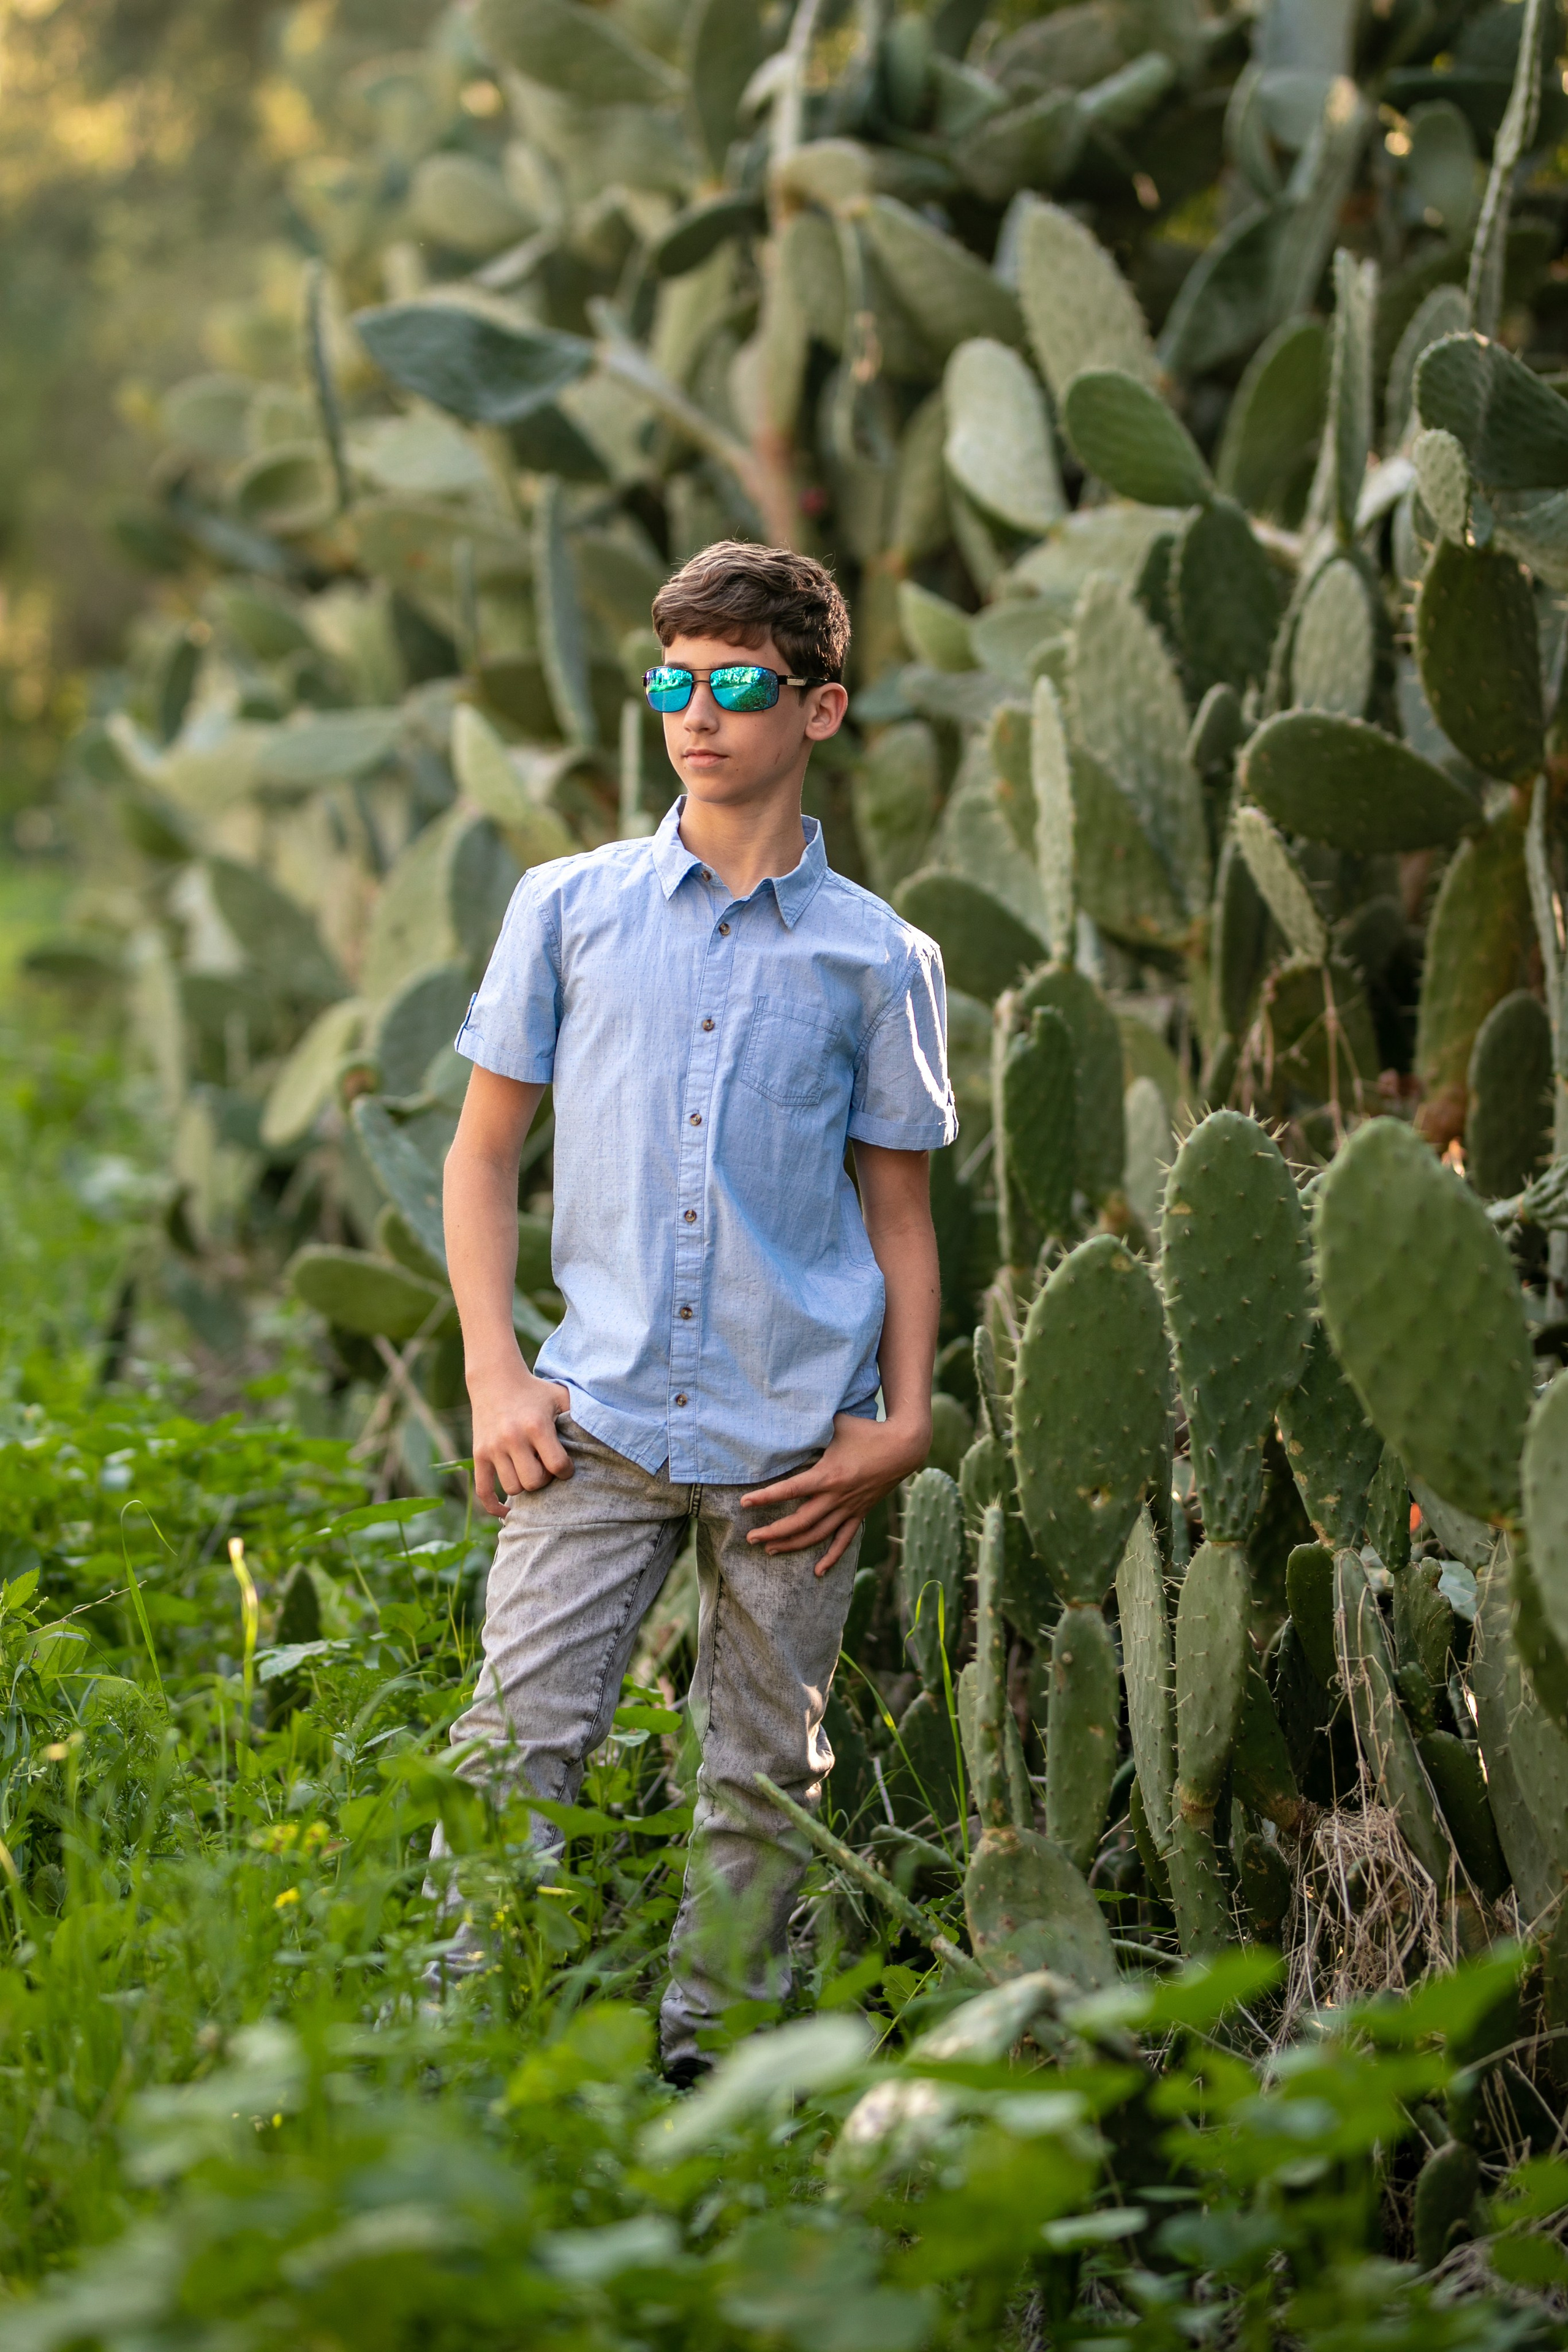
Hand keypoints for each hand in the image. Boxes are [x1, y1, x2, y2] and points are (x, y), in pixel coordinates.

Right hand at [467, 1359, 571, 1515]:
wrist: (495, 1379)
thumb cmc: (536, 1391)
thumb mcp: (561, 1396)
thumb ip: (580, 1415)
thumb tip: (606, 1436)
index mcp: (537, 1426)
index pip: (557, 1466)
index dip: (566, 1471)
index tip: (566, 1466)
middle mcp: (513, 1438)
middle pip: (534, 1482)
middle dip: (545, 1480)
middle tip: (546, 1468)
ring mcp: (493, 1448)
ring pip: (512, 1488)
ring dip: (525, 1486)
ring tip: (530, 1471)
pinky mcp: (478, 1455)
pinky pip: (483, 1491)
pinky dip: (494, 1506)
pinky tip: (508, 1511)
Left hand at [741, 1412, 931, 1575]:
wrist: (904, 1447)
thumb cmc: (868, 1431)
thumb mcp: (838, 1424)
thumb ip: (813, 1423)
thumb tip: (789, 1413)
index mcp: (828, 1476)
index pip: (790, 1490)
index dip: (766, 1497)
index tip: (744, 1503)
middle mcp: (836, 1497)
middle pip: (799, 1522)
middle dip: (773, 1532)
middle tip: (750, 1538)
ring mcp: (849, 1508)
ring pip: (817, 1535)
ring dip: (793, 1545)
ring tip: (770, 1550)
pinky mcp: (859, 1513)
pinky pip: (844, 1541)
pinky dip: (831, 1557)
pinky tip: (818, 1572)